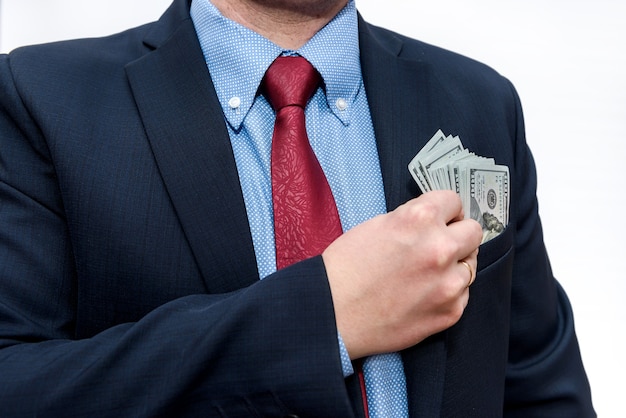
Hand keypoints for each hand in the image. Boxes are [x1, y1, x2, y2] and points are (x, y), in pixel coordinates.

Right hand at [322, 190, 481, 359]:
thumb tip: (434, 220)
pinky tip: (423, 295)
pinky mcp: (451, 312)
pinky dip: (447, 293)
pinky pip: (462, 294)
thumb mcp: (377, 225)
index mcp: (420, 219)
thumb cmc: (345, 268)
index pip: (454, 201)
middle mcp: (440, 248)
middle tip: (439, 245)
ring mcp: (449, 283)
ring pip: (470, 265)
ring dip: (453, 267)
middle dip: (457, 235)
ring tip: (426, 275)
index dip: (445, 210)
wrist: (333, 313)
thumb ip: (411, 219)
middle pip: (473, 231)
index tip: (442, 219)